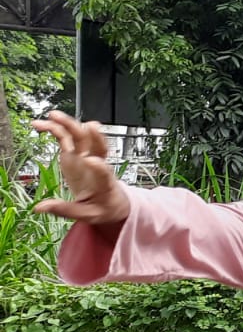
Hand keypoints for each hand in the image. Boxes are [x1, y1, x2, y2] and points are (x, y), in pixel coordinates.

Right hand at [30, 111, 129, 227]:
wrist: (114, 200)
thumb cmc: (104, 207)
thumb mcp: (88, 215)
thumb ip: (65, 210)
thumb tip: (39, 208)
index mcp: (105, 183)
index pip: (105, 172)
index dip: (99, 166)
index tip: (89, 160)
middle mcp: (97, 164)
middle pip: (94, 145)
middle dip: (82, 132)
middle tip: (71, 124)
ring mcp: (86, 156)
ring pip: (81, 136)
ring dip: (68, 124)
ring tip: (52, 116)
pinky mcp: (76, 154)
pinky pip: (67, 138)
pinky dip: (56, 130)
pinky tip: (42, 124)